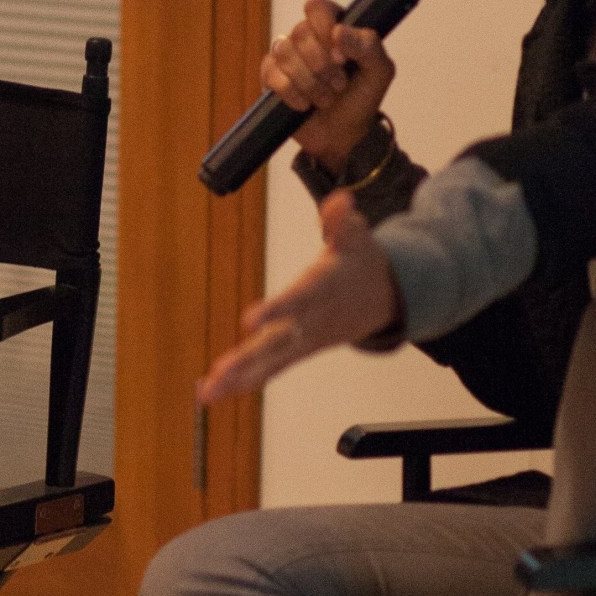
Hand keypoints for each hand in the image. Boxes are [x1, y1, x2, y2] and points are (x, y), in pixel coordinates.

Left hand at [198, 191, 404, 403]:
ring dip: (238, 379)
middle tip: (221, 373)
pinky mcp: (298, 351)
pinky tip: (213, 392)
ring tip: (208, 393)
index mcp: (322, 290)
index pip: (298, 301)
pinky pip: (270, 370)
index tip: (249, 320)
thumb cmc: (362, 261)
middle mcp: (311, 321)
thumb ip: (343, 222)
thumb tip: (341, 202)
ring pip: (270, 363)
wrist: (387, 297)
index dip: (276, 310)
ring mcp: (305, 340)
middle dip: (250, 359)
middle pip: (278, 343)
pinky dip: (242, 383)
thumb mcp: (357, 236)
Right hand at [264, 0, 396, 171]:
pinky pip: (273, 75)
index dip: (325, 28)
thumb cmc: (361, 98)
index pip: (317, 7)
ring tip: (325, 98)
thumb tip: (338, 31)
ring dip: (310, 82)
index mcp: (332, 28)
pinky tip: (304, 104)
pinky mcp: (270, 76)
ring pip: (285, 53)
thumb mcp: (380, 72)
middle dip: (322, 65)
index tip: (342, 55)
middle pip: (301, 33)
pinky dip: (293, 94)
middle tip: (338, 84)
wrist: (343, 135)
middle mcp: (306, 37)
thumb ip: (368, 46)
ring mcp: (285, 56)